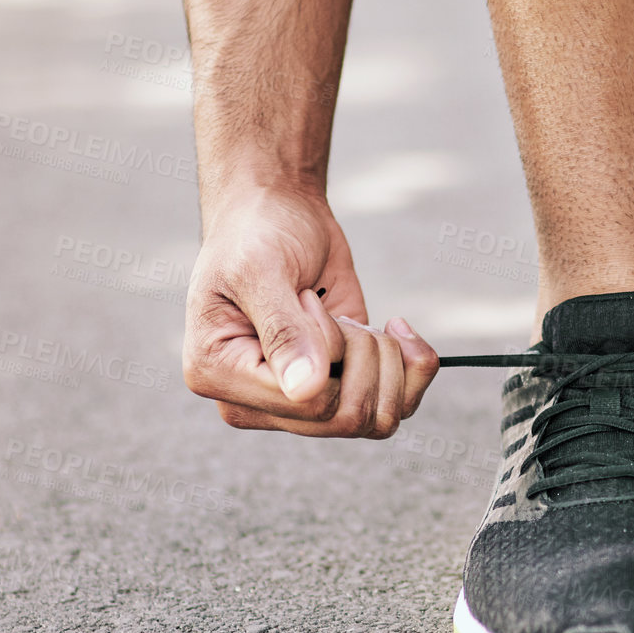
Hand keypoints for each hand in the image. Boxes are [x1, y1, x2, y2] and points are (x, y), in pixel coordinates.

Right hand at [183, 185, 439, 436]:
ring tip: (350, 318)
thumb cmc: (257, 233)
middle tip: (328, 305)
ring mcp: (303, 401)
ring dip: (385, 358)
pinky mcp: (343, 386)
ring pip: (379, 419)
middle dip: (361, 353)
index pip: (306, 403)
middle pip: (346, 418)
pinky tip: (395, 327)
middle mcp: (258, 401)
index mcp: (219, 376)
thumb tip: (305, 392)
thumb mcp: (261, 269)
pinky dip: (414, 364)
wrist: (278, 214)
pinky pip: (399, 403)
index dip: (330, 349)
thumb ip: (283, 331)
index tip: (308, 298)